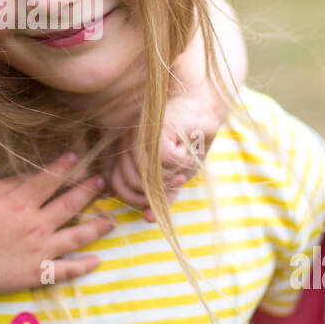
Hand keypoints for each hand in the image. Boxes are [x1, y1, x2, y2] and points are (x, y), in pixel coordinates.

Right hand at [0, 152, 112, 295]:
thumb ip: (11, 185)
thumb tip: (34, 176)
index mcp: (19, 205)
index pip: (48, 180)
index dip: (64, 166)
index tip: (77, 156)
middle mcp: (35, 226)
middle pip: (70, 205)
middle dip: (89, 191)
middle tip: (103, 182)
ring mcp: (40, 251)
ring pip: (77, 237)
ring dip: (98, 226)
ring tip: (112, 220)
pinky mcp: (39, 273)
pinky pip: (67, 270)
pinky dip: (84, 266)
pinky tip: (98, 260)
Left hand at [109, 93, 215, 221]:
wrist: (206, 105)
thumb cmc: (190, 139)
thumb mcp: (175, 173)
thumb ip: (160, 194)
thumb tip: (148, 218)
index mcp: (125, 151)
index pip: (118, 186)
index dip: (140, 196)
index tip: (164, 190)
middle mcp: (126, 141)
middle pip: (129, 184)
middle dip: (158, 189)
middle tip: (177, 179)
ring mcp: (138, 133)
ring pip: (144, 174)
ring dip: (171, 176)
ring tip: (184, 165)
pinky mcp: (156, 128)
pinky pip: (163, 161)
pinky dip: (180, 163)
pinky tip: (188, 153)